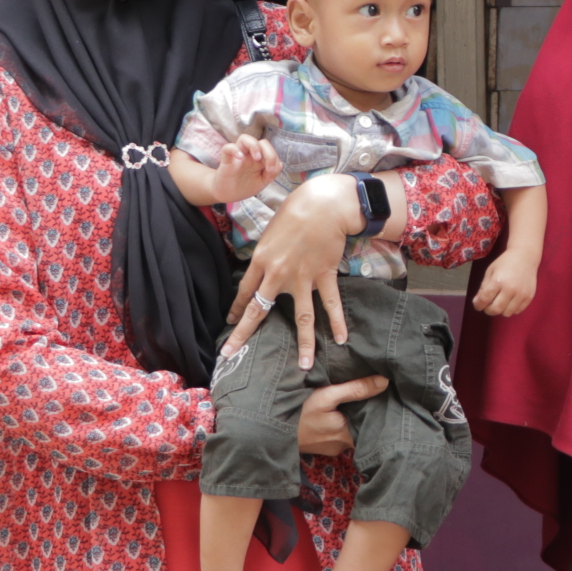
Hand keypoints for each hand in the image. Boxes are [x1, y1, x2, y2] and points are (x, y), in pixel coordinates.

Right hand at [207, 134, 281, 204]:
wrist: (228, 195)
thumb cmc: (245, 187)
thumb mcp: (261, 182)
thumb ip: (271, 174)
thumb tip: (280, 164)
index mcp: (259, 160)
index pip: (269, 150)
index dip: (274, 157)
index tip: (271, 171)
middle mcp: (249, 155)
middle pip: (260, 142)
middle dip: (268, 151)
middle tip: (267, 167)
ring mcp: (238, 156)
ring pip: (244, 138)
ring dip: (254, 146)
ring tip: (257, 158)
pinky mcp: (226, 160)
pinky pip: (227, 148)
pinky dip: (234, 149)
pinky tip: (240, 157)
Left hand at [227, 174, 358, 367]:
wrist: (323, 205)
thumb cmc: (295, 212)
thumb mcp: (271, 232)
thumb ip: (267, 253)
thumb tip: (265, 266)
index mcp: (260, 260)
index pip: (244, 292)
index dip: (236, 310)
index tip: (229, 323)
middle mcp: (277, 274)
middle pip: (258, 311)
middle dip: (243, 334)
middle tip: (231, 354)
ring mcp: (302, 278)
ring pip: (302, 318)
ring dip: (305, 344)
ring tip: (305, 365)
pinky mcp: (324, 276)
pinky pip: (331, 304)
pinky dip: (337, 322)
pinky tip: (342, 339)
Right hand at [297, 375, 387, 455]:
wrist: (270, 428)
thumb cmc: (298, 412)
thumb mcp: (327, 395)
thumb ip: (356, 389)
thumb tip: (384, 381)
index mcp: (347, 436)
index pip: (374, 426)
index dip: (379, 412)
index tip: (385, 398)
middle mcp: (342, 446)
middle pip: (362, 428)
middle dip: (366, 413)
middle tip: (372, 395)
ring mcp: (331, 449)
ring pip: (350, 431)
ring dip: (352, 418)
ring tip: (357, 400)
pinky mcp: (322, 447)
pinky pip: (338, 434)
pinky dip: (340, 423)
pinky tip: (339, 410)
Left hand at [473, 250, 538, 316]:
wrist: (525, 257)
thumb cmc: (505, 263)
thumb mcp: (490, 271)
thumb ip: (483, 287)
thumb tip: (477, 302)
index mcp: (498, 281)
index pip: (485, 299)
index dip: (478, 305)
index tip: (478, 306)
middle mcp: (510, 289)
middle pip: (496, 309)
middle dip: (488, 310)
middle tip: (488, 306)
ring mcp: (521, 294)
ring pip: (507, 313)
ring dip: (501, 311)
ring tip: (500, 303)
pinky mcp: (529, 296)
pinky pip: (518, 311)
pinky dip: (512, 309)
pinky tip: (510, 301)